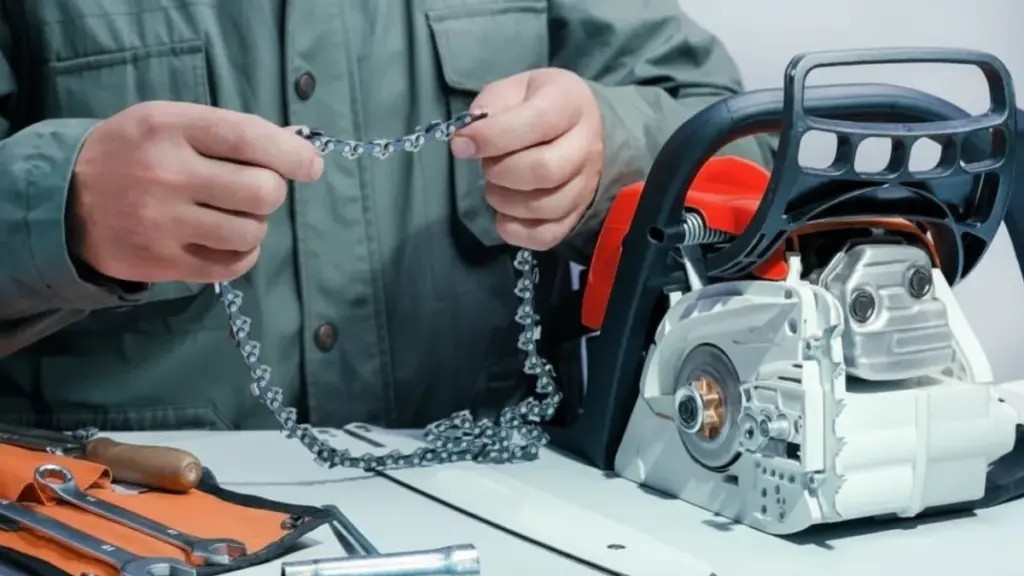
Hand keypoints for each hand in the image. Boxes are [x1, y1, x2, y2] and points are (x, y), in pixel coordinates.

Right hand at [70, 101, 322, 283]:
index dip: (291, 153)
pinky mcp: (162, 263)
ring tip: (233, 214)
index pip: (248, 138)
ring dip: (255, 224)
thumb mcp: (170, 122)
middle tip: (256, 190)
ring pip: (252, 231)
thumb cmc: (131, 153)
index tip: (311, 165)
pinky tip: (227, 241)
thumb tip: (295, 145)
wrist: (62, 201)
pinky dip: (243, 254)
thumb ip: (228, 132)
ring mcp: (163, 223)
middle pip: (261, 191)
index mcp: (170, 128)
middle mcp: (167, 175)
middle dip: (272, 191)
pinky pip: (232, 265)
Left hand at [451, 68, 602, 250]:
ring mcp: (586, 184)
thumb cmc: (538, 103)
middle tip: (486, 165)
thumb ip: (489, 108)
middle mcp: (586, 145)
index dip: (492, 137)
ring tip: (495, 187)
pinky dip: (517, 232)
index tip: (461, 144)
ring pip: (545, 205)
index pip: (536, 122)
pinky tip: (504, 215)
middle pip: (543, 170)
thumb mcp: (514, 89)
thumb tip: (467, 141)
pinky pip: (548, 235)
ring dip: (505, 201)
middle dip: (500, 171)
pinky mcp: (578, 213)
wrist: (581, 124)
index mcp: (570, 104)